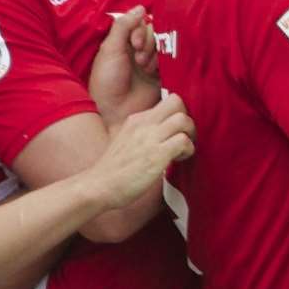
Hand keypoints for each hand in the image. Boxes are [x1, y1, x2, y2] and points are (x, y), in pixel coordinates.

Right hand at [87, 93, 195, 208]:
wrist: (98, 187)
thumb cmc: (113, 170)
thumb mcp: (126, 140)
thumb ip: (143, 132)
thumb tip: (161, 132)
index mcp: (137, 119)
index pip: (167, 101)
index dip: (178, 114)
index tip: (176, 130)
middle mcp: (144, 124)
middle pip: (177, 101)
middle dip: (187, 117)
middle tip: (184, 136)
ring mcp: (150, 138)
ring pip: (183, 119)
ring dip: (190, 134)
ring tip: (183, 150)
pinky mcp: (157, 155)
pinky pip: (183, 141)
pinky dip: (188, 150)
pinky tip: (179, 160)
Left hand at [89, 7, 161, 124]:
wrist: (113, 113)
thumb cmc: (106, 82)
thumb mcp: (109, 50)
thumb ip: (123, 26)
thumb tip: (141, 7)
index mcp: (126, 43)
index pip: (143, 25)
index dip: (142, 31)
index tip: (133, 44)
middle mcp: (141, 51)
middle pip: (157, 34)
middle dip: (149, 44)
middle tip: (139, 60)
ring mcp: (154, 65)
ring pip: (166, 47)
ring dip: (157, 56)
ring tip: (146, 70)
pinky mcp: (165, 78)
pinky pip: (174, 63)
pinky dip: (170, 63)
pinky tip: (161, 71)